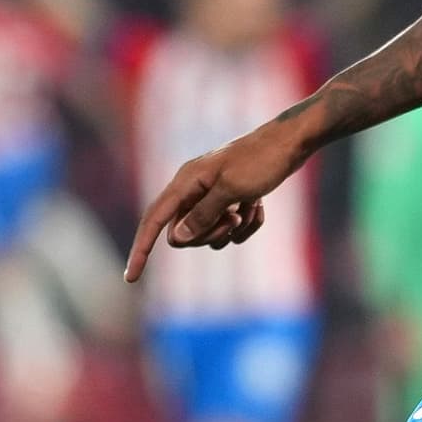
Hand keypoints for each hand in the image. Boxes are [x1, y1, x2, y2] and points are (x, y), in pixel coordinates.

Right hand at [124, 124, 308, 281]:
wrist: (290, 142)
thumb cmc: (261, 161)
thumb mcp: (232, 190)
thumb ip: (203, 215)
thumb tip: (177, 239)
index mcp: (186, 182)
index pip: (153, 221)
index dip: (140, 250)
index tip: (131, 278)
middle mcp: (193, 189)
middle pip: (183, 234)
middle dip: (208, 234)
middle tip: (233, 218)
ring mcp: (212, 195)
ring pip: (209, 233)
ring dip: (233, 230)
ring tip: (249, 207)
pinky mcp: (231, 200)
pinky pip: (231, 229)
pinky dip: (247, 224)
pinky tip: (259, 207)